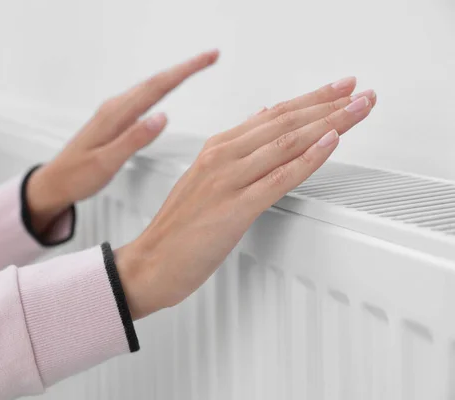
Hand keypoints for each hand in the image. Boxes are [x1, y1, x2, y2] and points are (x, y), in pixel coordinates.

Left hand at [25, 50, 219, 234]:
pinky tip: (166, 89)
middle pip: (156, 81)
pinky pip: (142, 96)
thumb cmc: (76, 176)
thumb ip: (134, 140)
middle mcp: (114, 108)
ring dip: (174, 74)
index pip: (157, 87)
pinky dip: (161, 87)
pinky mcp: (114, 119)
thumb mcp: (105, 163)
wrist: (55, 182)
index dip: (185, 71)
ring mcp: (114, 112)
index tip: (207, 60)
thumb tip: (162, 117)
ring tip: (196, 68)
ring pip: (149, 86)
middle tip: (211, 57)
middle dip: (186, 67)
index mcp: (115, 115)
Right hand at [114, 77, 376, 319]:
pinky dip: (308, 159)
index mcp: (216, 149)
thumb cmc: (178, 228)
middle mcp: (222, 157)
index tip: (339, 89)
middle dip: (328, 105)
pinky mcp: (233, 209)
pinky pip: (278, 178)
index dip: (311, 99)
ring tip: (357, 110)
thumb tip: (259, 120)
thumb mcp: (203, 177)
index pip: (273, 114)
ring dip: (328, 124)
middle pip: (284, 122)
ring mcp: (227, 181)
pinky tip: (330, 144)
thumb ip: (233, 149)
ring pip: (286, 143)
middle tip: (359, 93)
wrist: (150, 263)